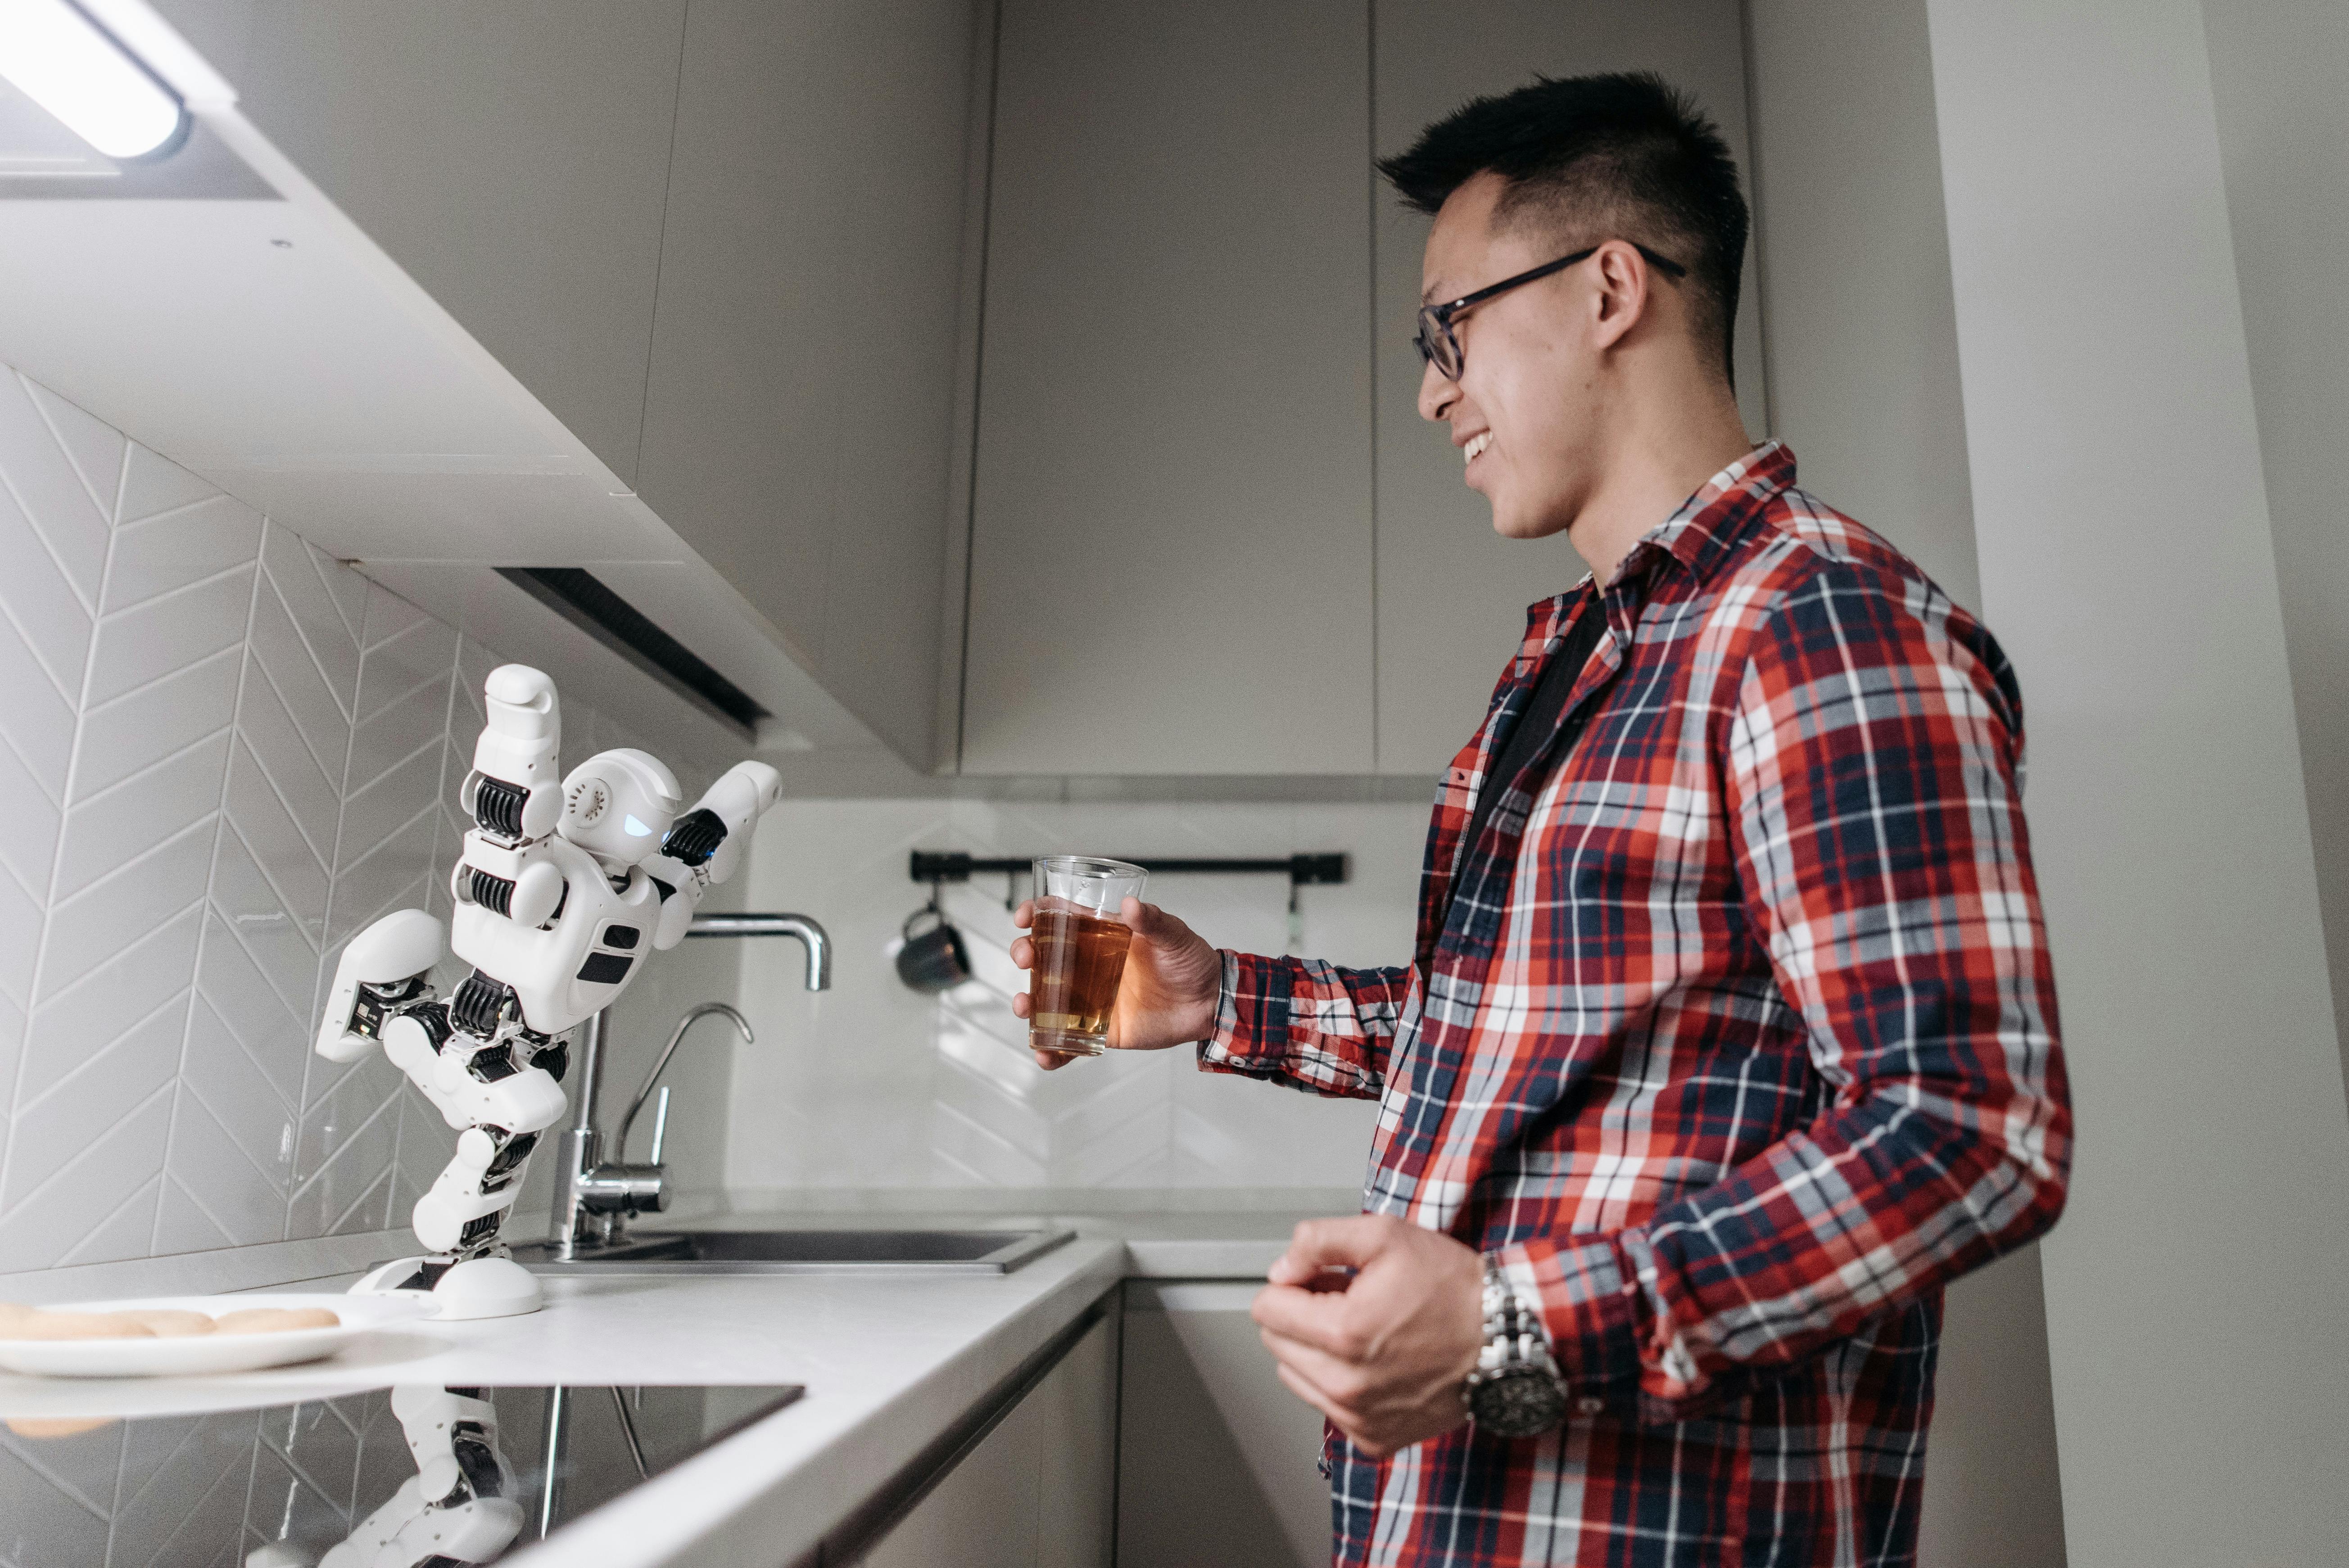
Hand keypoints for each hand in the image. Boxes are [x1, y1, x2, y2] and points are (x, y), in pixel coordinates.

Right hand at [1010, 897, 1220, 1068]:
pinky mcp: (1100, 1029)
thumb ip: (1153, 921)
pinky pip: (1068, 1041)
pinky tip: (1044, 1055)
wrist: (1209, 1003)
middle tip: (1025, 958)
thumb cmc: (1191, 961)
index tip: (1024, 917)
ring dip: (1027, 1003)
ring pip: (1046, 999)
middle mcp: (1089, 965)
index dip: (1036, 914)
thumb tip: (1131, 906)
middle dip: (1024, 954)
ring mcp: (1091, 998)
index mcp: (1102, 935)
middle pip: (1043, 957)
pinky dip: (1051, 1051)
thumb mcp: (1174, 935)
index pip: (1060, 918)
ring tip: (1024, 1006)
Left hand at [1251, 1215, 1484, 1457]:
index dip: (1292, 1284)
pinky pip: (1328, 1407)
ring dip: (1317, 1351)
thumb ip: (1318, 1241)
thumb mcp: (1385, 1235)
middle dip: (1303, 1316)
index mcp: (1344, 1334)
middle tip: (1348, 1300)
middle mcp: (1347, 1385)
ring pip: (1296, 1376)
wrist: (1504, 1339)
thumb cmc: (1453, 1289)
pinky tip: (1376, 1362)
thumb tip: (1281, 1268)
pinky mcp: (1374, 1438)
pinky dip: (1341, 1383)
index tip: (1321, 1279)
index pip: (1267, 1309)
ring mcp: (1360, 1418)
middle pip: (1276, 1343)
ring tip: (1364, 1330)